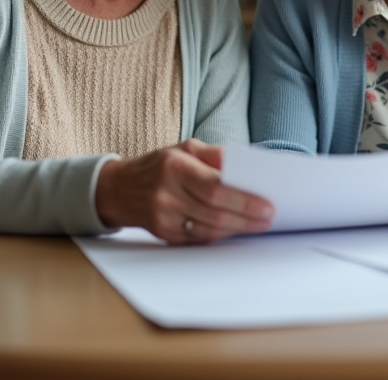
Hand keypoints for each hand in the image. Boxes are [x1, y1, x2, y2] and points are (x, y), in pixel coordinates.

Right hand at [94, 139, 273, 243]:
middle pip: (215, 212)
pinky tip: (235, 229)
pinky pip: (198, 239)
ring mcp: (164, 217)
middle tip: (268, 217)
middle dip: (247, 217)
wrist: (118, 189)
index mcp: (175, 167)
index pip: (216, 187)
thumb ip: (215, 155)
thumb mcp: (184, 148)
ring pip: (209, 230)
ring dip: (237, 229)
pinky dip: (220, 235)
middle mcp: (167, 193)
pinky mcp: (164, 234)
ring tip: (257, 224)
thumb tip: (247, 164)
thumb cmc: (159, 165)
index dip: (244, 199)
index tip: (266, 204)